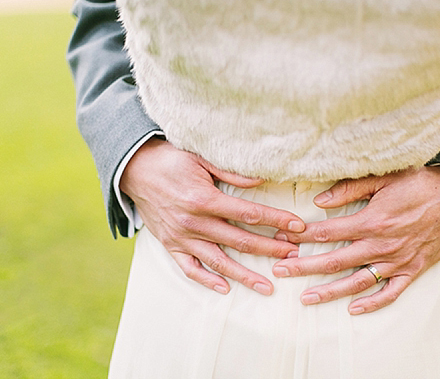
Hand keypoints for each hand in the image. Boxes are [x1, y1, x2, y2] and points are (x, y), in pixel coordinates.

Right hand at [120, 138, 304, 295]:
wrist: (133, 169)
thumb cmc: (170, 160)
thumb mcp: (201, 159)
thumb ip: (232, 173)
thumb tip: (261, 181)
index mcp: (205, 199)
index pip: (250, 214)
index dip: (277, 221)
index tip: (298, 227)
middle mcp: (194, 222)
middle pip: (240, 241)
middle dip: (270, 250)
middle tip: (293, 257)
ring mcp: (182, 237)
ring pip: (219, 261)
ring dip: (245, 275)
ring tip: (268, 287)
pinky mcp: (171, 245)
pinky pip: (190, 268)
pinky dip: (207, 280)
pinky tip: (226, 289)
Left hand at [271, 166, 439, 313]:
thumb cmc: (420, 183)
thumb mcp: (384, 178)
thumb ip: (349, 189)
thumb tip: (319, 201)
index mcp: (371, 220)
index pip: (327, 231)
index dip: (301, 235)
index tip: (282, 237)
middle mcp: (380, 245)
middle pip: (334, 260)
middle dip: (304, 266)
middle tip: (280, 269)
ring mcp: (397, 261)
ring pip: (357, 281)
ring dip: (330, 291)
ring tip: (306, 298)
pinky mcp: (413, 269)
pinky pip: (391, 292)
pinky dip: (373, 303)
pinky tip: (353, 309)